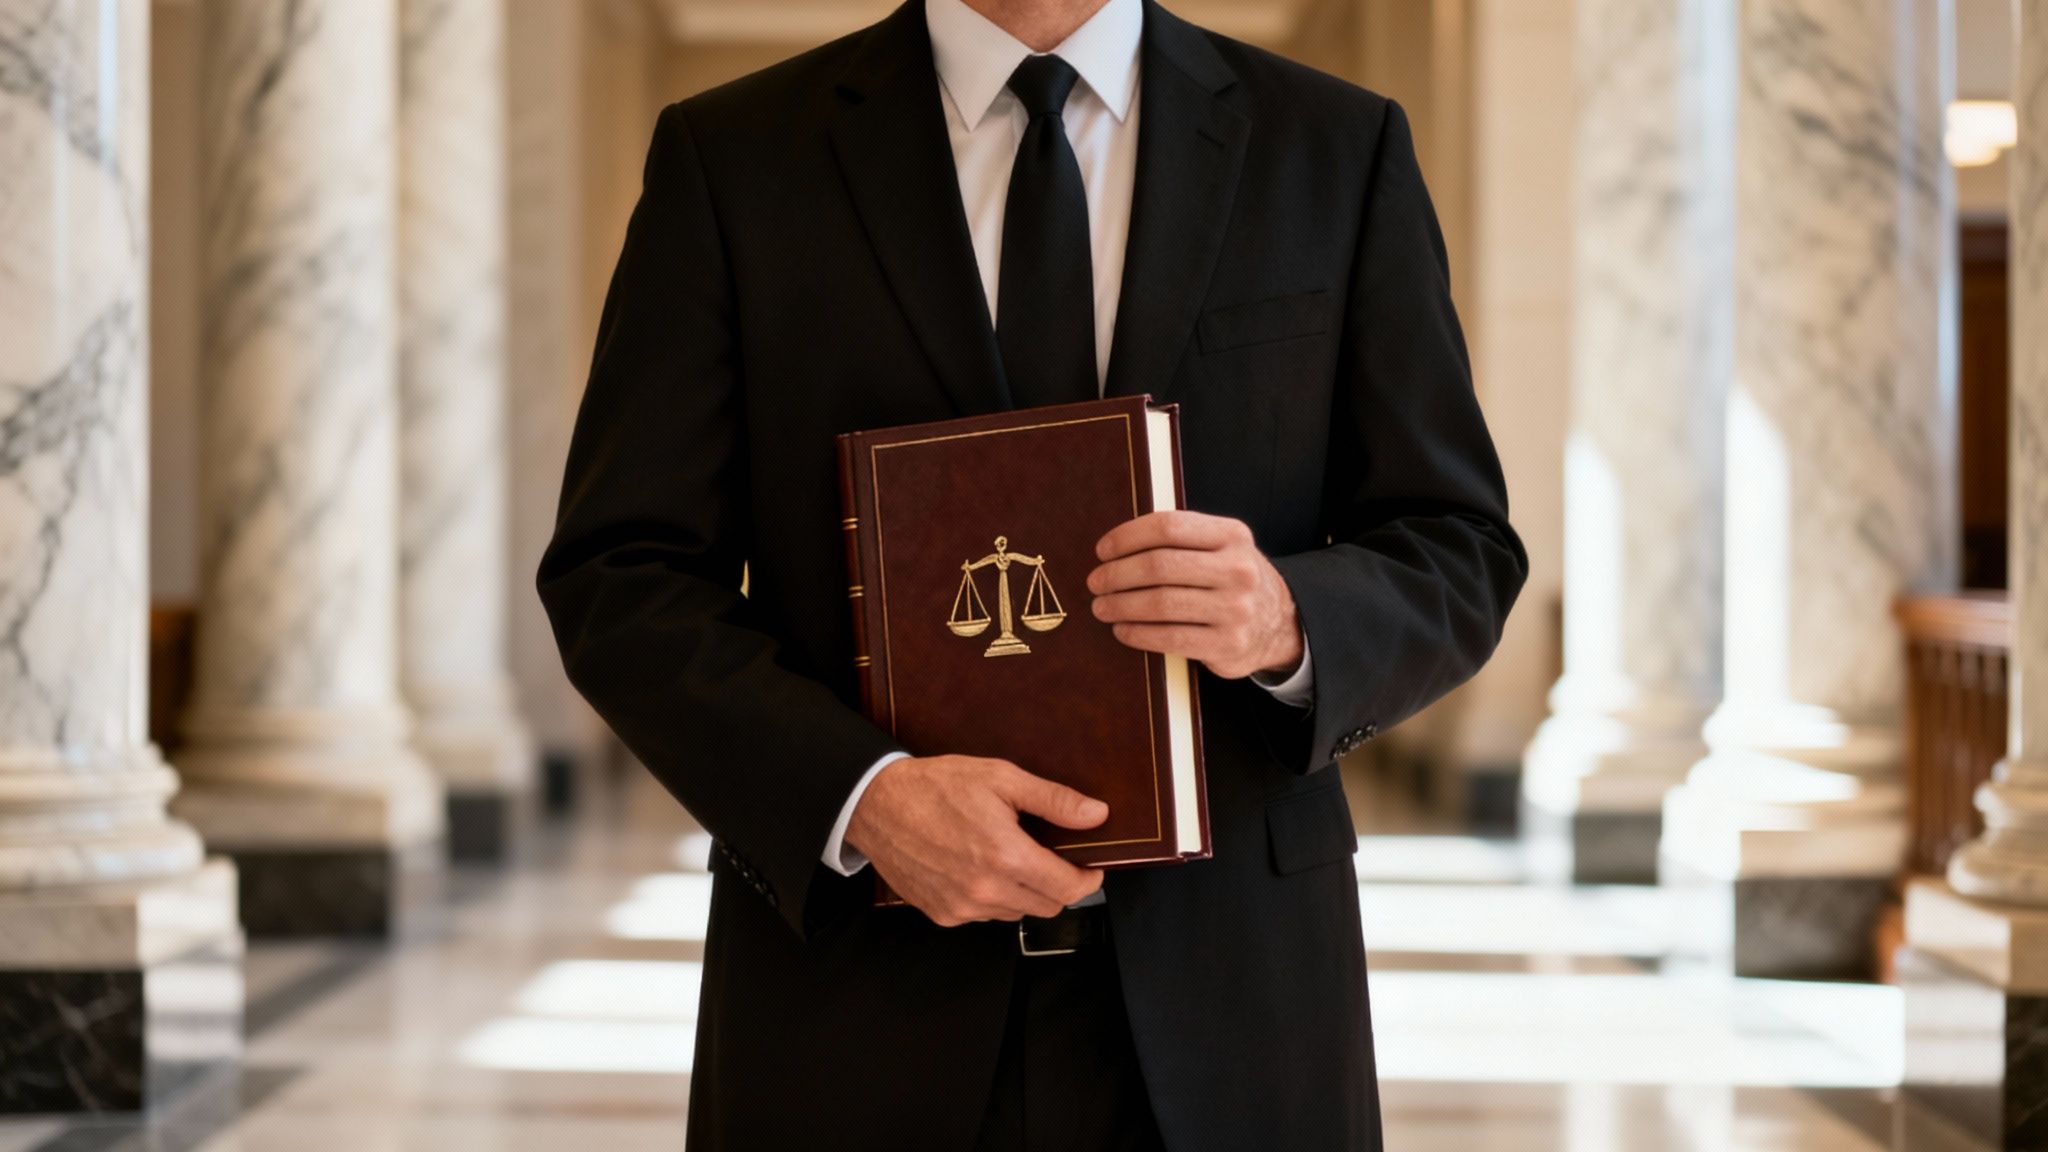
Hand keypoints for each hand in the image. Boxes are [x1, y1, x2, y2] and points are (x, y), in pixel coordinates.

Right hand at [844, 755, 1106, 925]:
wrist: (877, 805)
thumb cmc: (937, 786)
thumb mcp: (1002, 778)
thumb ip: (1054, 800)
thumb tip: (1097, 814)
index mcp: (1006, 856)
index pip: (1068, 888)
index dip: (1087, 879)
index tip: (1089, 867)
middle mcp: (986, 890)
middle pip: (1048, 906)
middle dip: (1057, 884)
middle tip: (1047, 855)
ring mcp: (962, 907)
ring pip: (1017, 913)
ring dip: (1024, 892)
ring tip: (1008, 857)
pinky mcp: (943, 915)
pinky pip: (985, 916)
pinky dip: (992, 898)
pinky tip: (979, 868)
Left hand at [1088, 510, 1303, 680]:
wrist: (1278, 623)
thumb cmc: (1230, 580)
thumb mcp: (1221, 547)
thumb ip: (1180, 539)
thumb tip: (1115, 547)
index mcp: (1232, 535)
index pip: (1168, 527)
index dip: (1127, 537)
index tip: (1103, 550)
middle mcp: (1238, 570)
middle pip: (1159, 566)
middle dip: (1117, 574)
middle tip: (1096, 582)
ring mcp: (1235, 609)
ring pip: (1160, 604)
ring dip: (1120, 605)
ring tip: (1102, 607)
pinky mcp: (1227, 644)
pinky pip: (1169, 638)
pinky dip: (1137, 633)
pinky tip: (1123, 630)